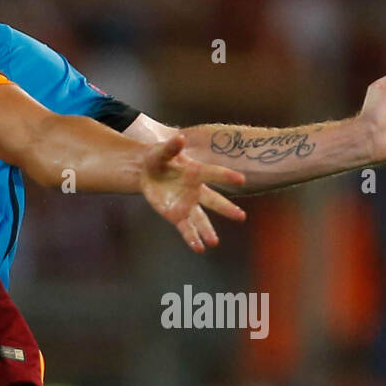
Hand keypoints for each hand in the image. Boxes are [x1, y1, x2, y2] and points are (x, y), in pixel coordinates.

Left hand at [138, 135, 246, 252]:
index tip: (241, 179)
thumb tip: (180, 138)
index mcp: (195, 172)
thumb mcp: (161, 151)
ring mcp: (187, 204)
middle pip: (214, 201)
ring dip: (207, 231)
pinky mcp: (177, 215)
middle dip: (226, 209)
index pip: (213, 174)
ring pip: (201, 219)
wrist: (145, 172)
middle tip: (241, 217)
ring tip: (214, 242)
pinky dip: (192, 238)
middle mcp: (196, 191)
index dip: (226, 176)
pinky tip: (199, 248)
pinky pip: (186, 228)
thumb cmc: (157, 158)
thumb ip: (171, 147)